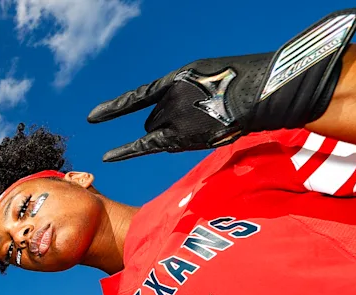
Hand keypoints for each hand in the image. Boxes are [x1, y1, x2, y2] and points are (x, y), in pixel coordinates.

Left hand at [88, 9, 355, 160]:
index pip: (137, 98)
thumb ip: (179, 93)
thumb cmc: (238, 83)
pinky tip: (107, 157)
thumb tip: (159, 125)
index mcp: (175, 81)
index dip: (113, 109)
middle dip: (164, 123)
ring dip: (169, 135)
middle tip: (195, 121)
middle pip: (152, 121)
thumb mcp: (203, 76)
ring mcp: (177, 120)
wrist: (264, 96)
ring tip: (200, 130)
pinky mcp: (184, 139)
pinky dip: (126, 151)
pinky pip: (148, 147)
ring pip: (156, 134)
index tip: (91, 118)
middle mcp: (170, 100)